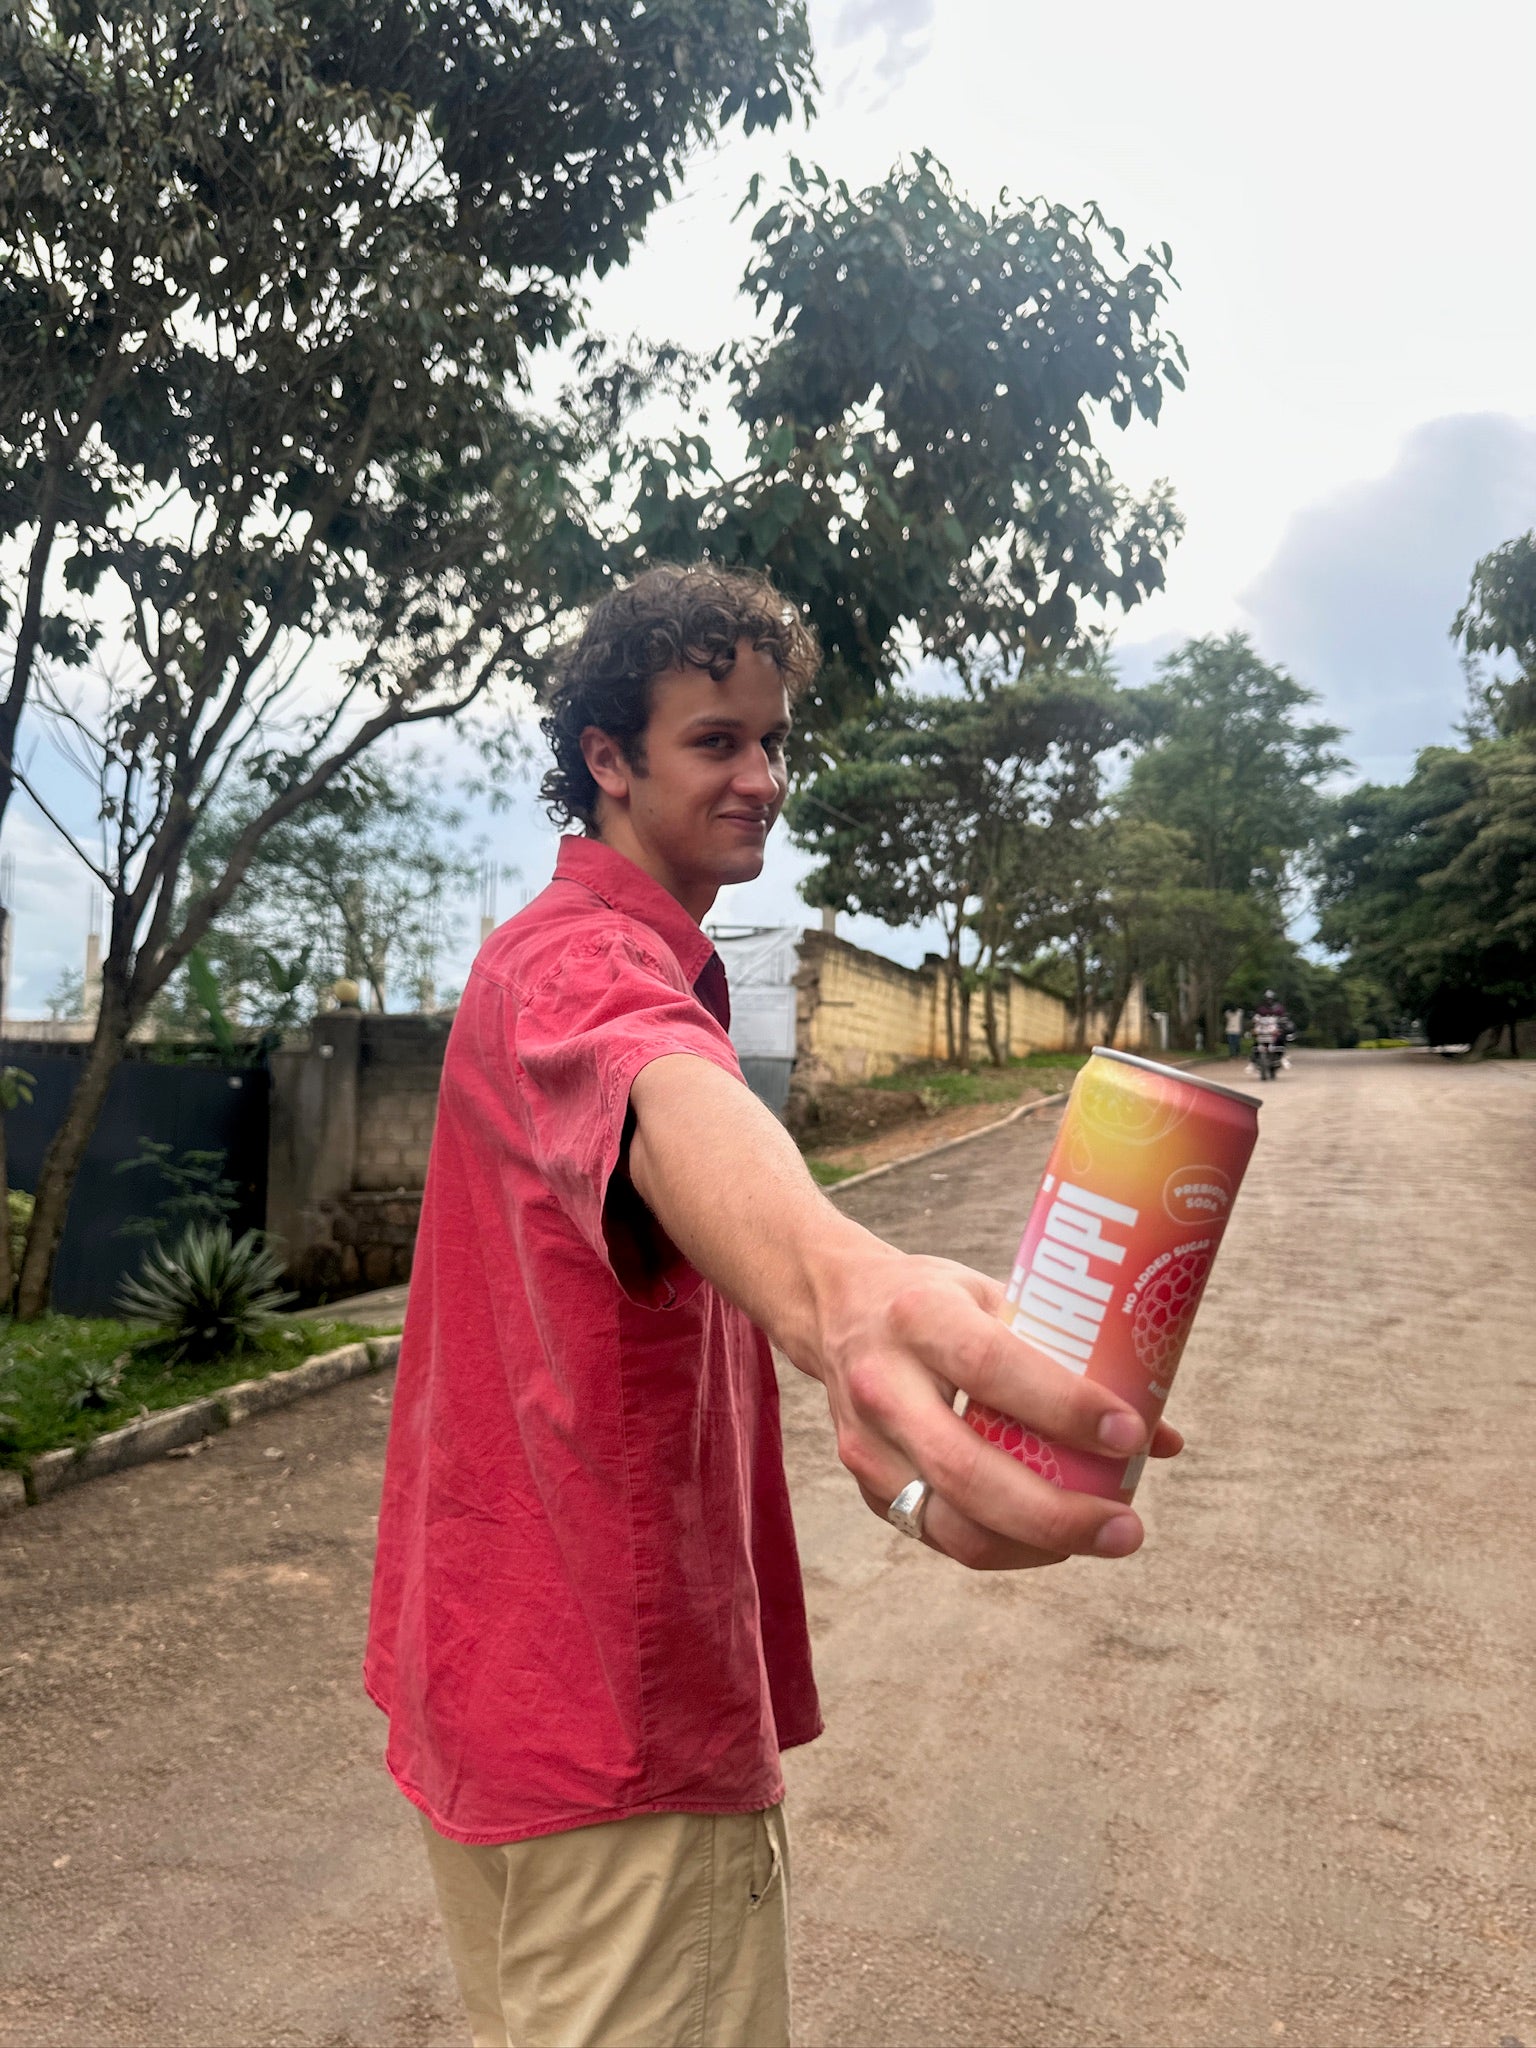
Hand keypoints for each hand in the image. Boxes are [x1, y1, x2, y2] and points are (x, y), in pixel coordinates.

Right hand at [803, 1245, 1180, 1570]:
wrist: (828, 1304)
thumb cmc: (933, 1298)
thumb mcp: (994, 1295)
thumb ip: (1072, 1356)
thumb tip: (1166, 1436)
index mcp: (919, 1318)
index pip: (992, 1366)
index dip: (1063, 1406)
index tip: (1130, 1431)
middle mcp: (881, 1384)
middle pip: (968, 1471)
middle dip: (1057, 1514)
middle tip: (1129, 1527)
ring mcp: (865, 1444)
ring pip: (952, 1525)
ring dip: (1036, 1547)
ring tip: (1102, 1538)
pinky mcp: (865, 1486)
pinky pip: (940, 1536)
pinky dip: (1004, 1546)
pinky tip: (1052, 1539)